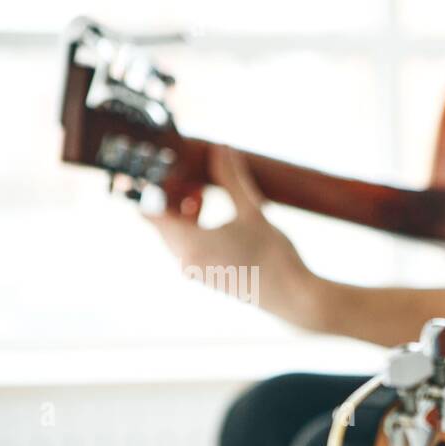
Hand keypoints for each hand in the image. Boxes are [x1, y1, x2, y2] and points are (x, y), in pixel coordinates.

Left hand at [146, 146, 321, 329]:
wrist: (294, 297)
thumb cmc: (274, 255)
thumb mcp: (252, 211)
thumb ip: (231, 178)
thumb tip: (221, 147)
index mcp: (189, 243)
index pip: (150, 210)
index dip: (157, 188)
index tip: (174, 173)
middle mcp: (185, 259)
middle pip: (161, 221)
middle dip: (172, 197)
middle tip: (194, 179)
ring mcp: (195, 271)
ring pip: (174, 235)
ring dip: (183, 213)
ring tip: (205, 197)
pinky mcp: (207, 278)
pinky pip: (188, 248)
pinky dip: (194, 230)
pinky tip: (217, 221)